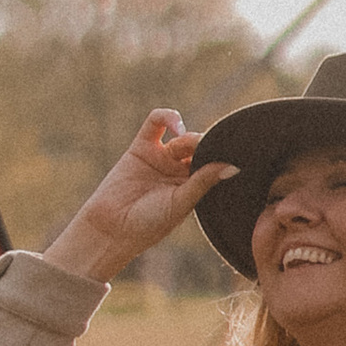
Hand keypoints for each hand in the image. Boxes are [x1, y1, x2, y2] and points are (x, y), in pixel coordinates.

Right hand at [46, 109, 235, 283]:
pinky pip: (156, 123)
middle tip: (213, 148)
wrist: (112, 228)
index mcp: (194, 186)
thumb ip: (204, 182)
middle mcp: (179, 170)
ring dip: (190, 137)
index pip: (214, 164)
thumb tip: (234, 166)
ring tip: (192, 144)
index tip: (233, 154)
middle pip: (201, 148)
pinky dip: (167, 117)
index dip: (222, 156)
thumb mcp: (182, 202)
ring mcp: (161, 157)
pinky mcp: (141, 147)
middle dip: (207, 146)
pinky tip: (177, 126)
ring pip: (182, 137)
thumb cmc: (149, 224)